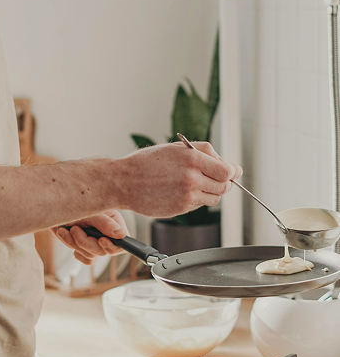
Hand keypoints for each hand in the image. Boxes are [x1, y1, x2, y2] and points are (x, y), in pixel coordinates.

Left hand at [51, 210, 128, 264]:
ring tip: (64, 230)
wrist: (52, 206)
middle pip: (104, 251)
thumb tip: (122, 235)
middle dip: (86, 242)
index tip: (101, 239)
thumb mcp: (89, 211)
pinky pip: (85, 259)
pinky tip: (66, 236)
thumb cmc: (72, 202)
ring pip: (92, 256)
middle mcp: (107, 233)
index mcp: (113, 221)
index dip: (113, 245)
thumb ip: (105, 223)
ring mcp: (96, 241)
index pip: (123, 241)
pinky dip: (74, 249)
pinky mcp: (85, 247)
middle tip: (74, 229)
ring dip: (75, 244)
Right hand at [116, 141, 242, 219]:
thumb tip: (225, 162)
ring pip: (214, 197)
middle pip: (224, 186)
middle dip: (222, 182)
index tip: (233, 171)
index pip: (227, 170)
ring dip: (210, 191)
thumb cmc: (145, 163)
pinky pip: (199, 205)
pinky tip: (181, 191)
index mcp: (192, 159)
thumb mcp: (175, 148)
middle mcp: (193, 178)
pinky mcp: (182, 208)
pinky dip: (196, 199)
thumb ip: (202, 152)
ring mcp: (188, 195)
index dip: (232, 172)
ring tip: (193, 183)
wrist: (124, 182)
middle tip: (212, 177)